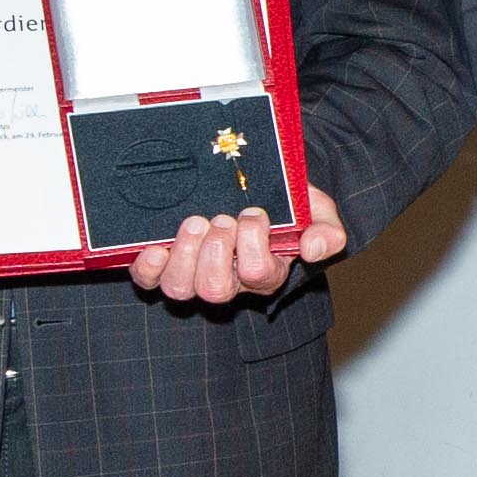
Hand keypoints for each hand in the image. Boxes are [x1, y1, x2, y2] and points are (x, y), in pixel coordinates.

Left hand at [129, 191, 352, 309]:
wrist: (259, 186)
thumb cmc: (288, 202)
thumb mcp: (318, 211)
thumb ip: (328, 232)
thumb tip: (312, 249)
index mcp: (266, 271)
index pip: (258, 273)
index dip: (253, 243)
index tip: (254, 212)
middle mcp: (228, 280)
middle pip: (214, 290)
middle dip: (215, 251)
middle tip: (221, 218)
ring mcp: (193, 275)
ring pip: (180, 288)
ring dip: (183, 255)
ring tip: (194, 223)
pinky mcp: (164, 266)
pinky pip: (148, 281)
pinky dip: (148, 267)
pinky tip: (154, 246)